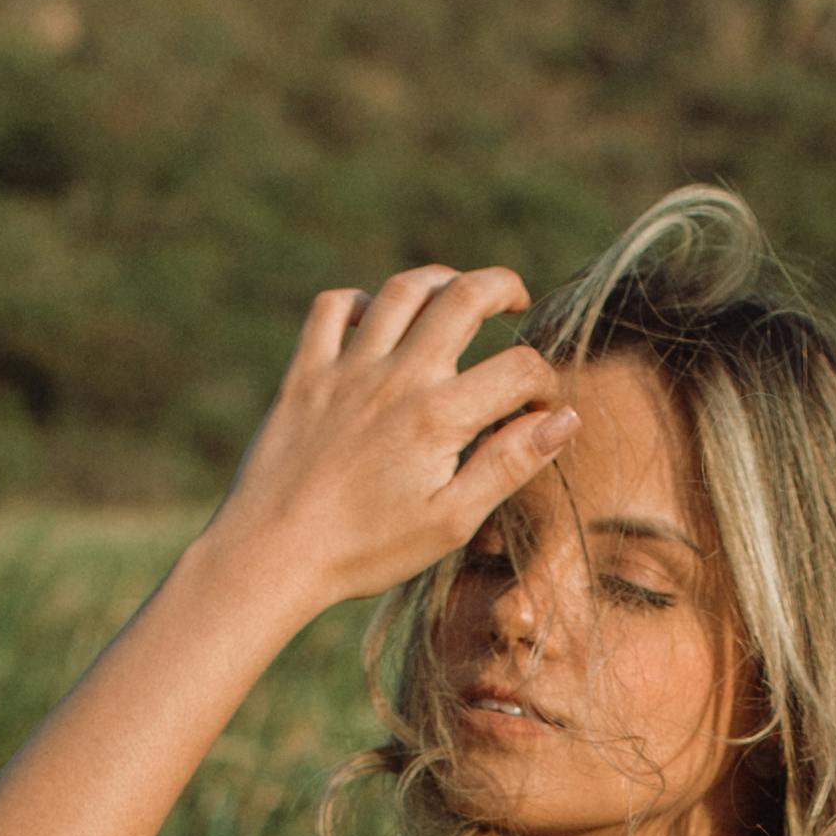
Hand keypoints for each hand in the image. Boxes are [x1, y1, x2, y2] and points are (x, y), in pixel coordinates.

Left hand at [194, 267, 574, 617]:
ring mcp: (346, 369)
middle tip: (514, 299)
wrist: (272, 555)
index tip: (541, 407)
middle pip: (463, 296)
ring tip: (455, 294)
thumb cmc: (366, 551)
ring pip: (402, 290)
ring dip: (438, 280)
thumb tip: (564, 420)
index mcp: (439, 417)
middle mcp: (396, 378)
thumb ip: (509, 464)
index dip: (544, 382)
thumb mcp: (451, 521)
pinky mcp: (305, 374)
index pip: (517, 369)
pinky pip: (333, 307)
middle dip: (500, 286)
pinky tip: (377, 322)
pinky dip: (361, 301)